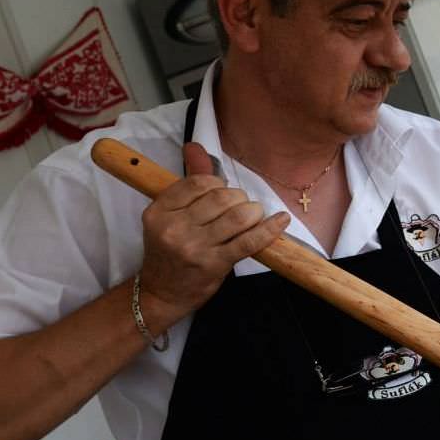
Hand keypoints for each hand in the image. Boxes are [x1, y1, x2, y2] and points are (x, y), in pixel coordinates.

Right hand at [137, 142, 289, 327]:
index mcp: (159, 211)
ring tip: (254, 215)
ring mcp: (194, 247)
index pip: (199, 183)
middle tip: (240, 207)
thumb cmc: (169, 251)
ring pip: (238, 216)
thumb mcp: (170, 216)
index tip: (222, 193)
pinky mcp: (215, 264)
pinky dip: (270, 229)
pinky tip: (280, 221)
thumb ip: (187, 181)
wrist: (162, 294)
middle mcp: (174, 228)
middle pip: (221, 197)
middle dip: (238, 198)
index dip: (218, 185)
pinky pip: (250, 240)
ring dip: (254, 212)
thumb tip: (195, 146)